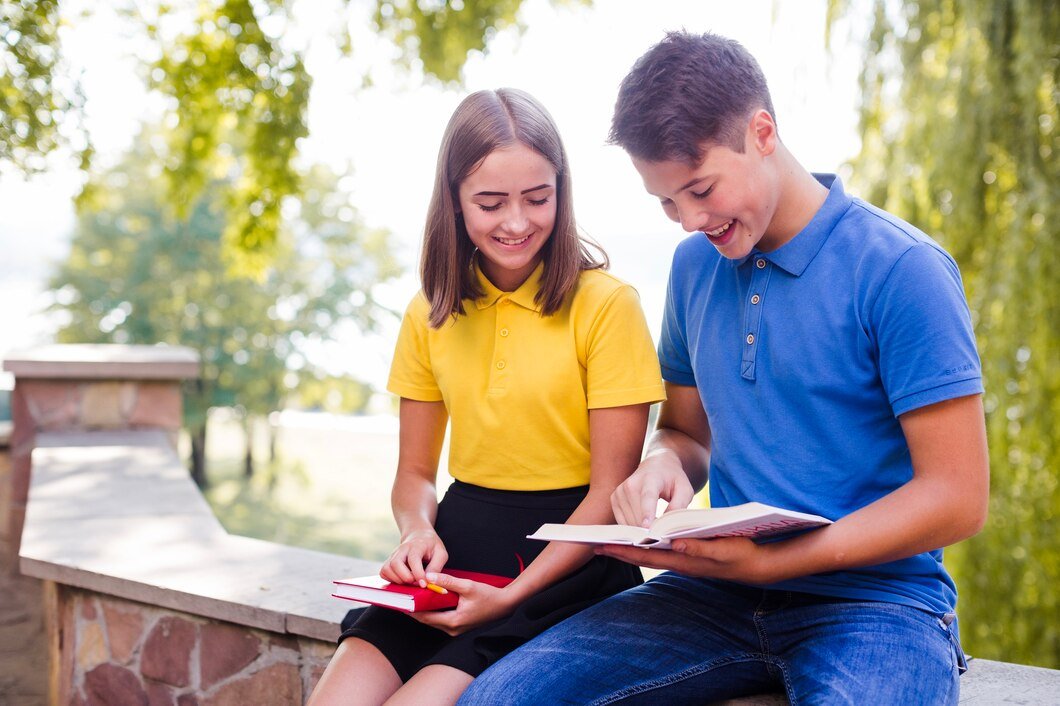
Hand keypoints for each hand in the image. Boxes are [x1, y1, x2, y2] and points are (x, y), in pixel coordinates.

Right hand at [380, 529, 447, 587]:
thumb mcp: (441, 553)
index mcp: (416, 545)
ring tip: (410, 581)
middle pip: (396, 563)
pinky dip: (392, 579)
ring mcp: (393, 555)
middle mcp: (402, 549)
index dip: (418, 573)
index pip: (413, 559)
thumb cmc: (431, 546)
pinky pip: (384, 573)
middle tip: (416, 582)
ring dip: (398, 580)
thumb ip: (436, 567)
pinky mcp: (388, 561)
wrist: (420, 536)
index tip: (423, 584)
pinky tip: (402, 579)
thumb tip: (428, 580)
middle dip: (405, 577)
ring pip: (387, 569)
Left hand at [408, 572, 516, 636]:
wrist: (505, 605)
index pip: (425, 617)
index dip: (411, 610)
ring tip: (411, 598)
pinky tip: (428, 601)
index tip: (400, 602)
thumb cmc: (489, 596)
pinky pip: (441, 619)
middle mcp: (453, 629)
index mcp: (453, 621)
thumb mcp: (468, 586)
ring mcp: (456, 629)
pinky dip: (433, 611)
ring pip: (433, 620)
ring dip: (423, 610)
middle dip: (414, 610)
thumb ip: (448, 581)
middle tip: (402, 598)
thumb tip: (429, 577)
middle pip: (427, 620)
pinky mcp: (459, 626)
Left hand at [595, 536, 776, 583]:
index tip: (603, 546)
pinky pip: (660, 552)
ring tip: (610, 542)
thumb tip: (673, 544)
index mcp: (684, 561)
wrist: (757, 565)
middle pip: (643, 557)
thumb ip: (698, 547)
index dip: (624, 551)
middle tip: (595, 546)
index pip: (647, 556)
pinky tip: (639, 541)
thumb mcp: (721, 549)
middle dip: (619, 551)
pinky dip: (645, 547)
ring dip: (630, 550)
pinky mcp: (688, 556)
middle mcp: (679, 563)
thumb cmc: (741, 554)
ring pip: (650, 555)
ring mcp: (683, 561)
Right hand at [611, 450, 694, 527]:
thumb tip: (667, 525)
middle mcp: (631, 484)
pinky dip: (633, 527)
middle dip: (649, 529)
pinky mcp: (614, 498)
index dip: (647, 512)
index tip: (647, 527)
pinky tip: (643, 524)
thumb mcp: (685, 490)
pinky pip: (622, 522)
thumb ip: (679, 506)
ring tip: (654, 525)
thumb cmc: (672, 480)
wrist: (656, 466)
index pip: (647, 497)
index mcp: (651, 478)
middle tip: (662, 533)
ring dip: (642, 529)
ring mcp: (620, 491)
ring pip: (629, 521)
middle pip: (637, 514)